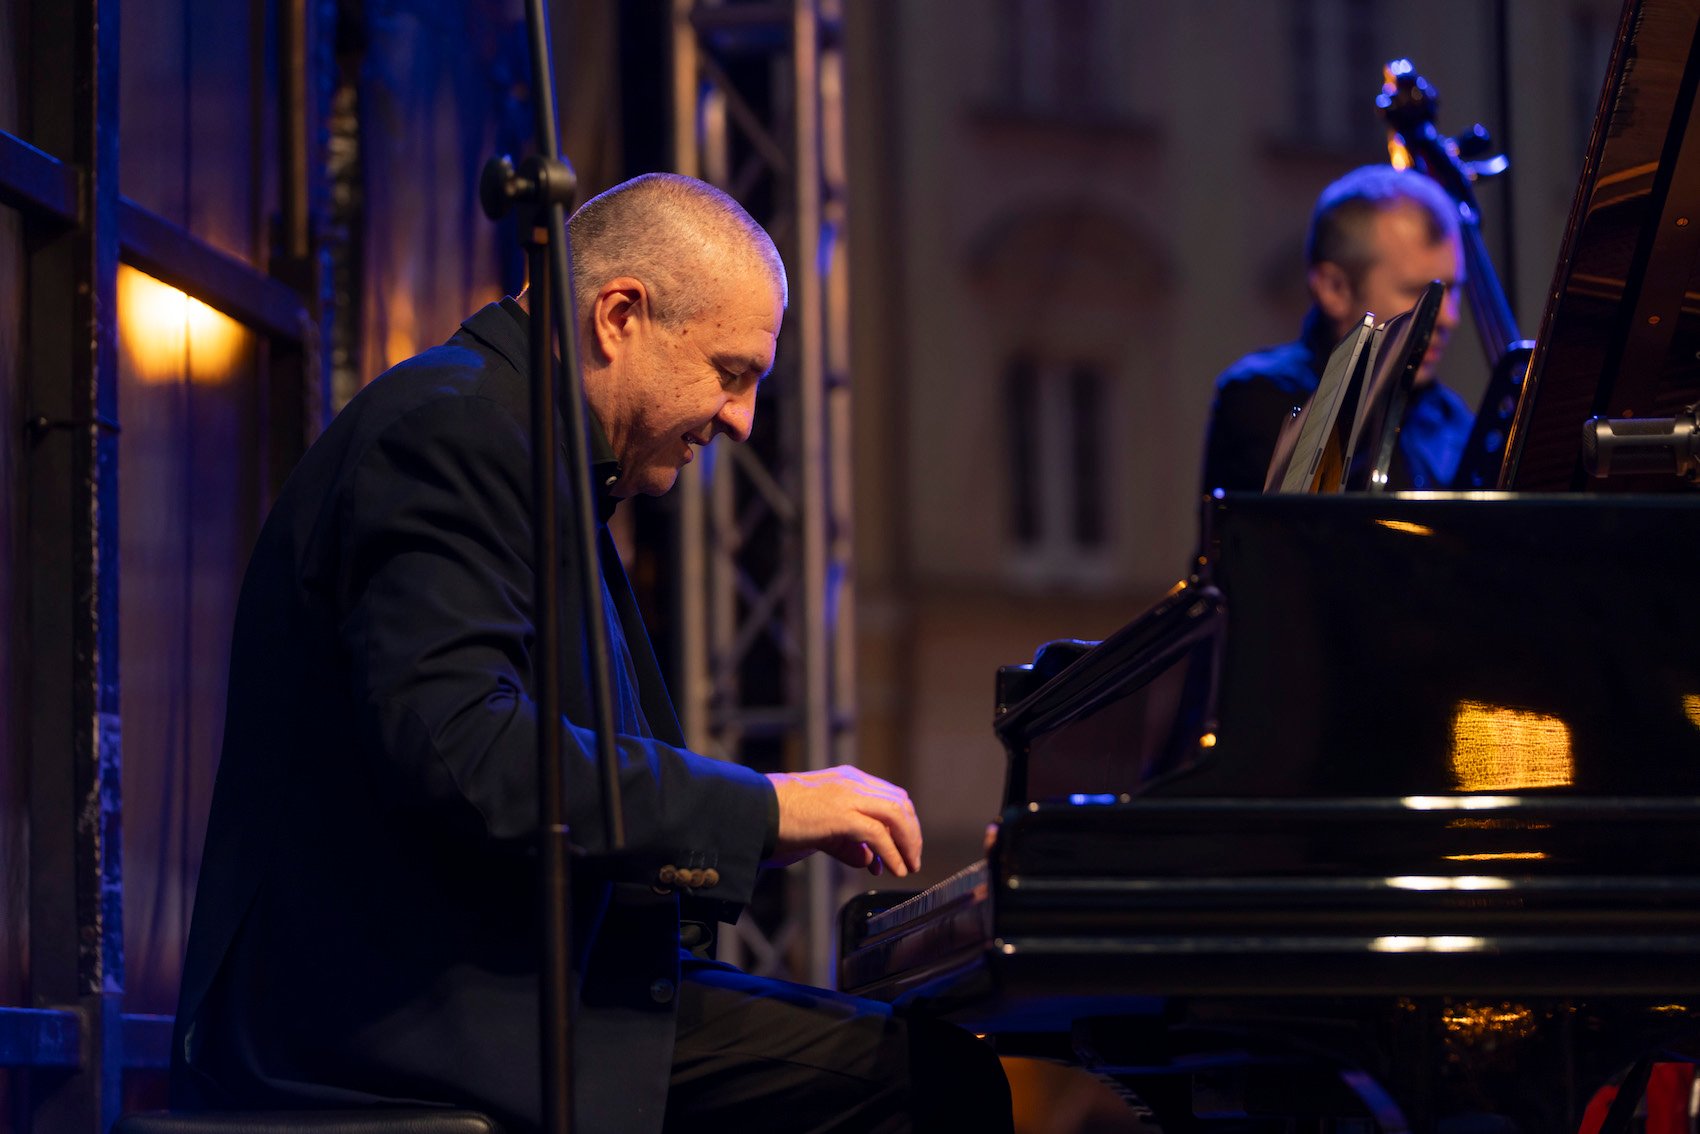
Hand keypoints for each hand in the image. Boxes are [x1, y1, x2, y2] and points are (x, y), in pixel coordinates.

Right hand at [765, 766, 922, 877]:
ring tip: (908, 867)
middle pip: (900, 803)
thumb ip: (846, 843)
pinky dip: (892, 854)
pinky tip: (894, 870)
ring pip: (896, 815)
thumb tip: (868, 860)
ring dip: (908, 843)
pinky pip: (878, 835)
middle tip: (912, 858)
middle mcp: (852, 783)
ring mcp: (847, 796)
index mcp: (847, 780)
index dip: (903, 823)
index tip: (904, 847)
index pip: (890, 796)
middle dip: (911, 833)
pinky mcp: (841, 816)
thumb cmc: (780, 820)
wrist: (753, 812)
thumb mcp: (820, 829)